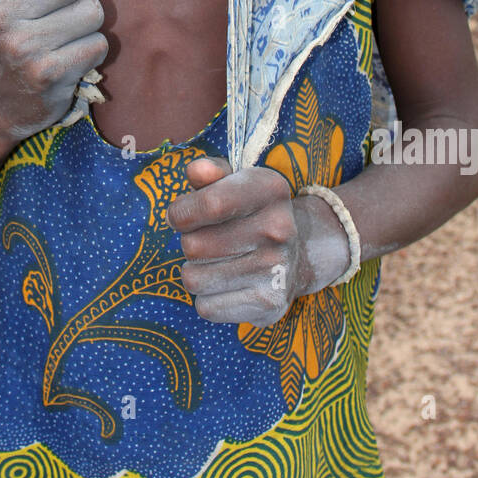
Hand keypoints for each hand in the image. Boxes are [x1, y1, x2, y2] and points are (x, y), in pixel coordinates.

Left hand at [167, 159, 317, 325]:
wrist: (298, 255)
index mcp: (270, 190)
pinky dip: (208, 297)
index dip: (181, 212)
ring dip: (196, 271)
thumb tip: (197, 171)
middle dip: (189, 242)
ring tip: (217, 261)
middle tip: (206, 240)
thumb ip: (210, 172)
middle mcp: (279, 229)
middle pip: (193, 245)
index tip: (179, 216)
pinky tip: (227, 283)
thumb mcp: (234, 183)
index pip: (209, 204)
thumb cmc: (250, 213)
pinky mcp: (269, 304)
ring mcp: (276, 269)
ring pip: (194, 278)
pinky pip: (206, 306)